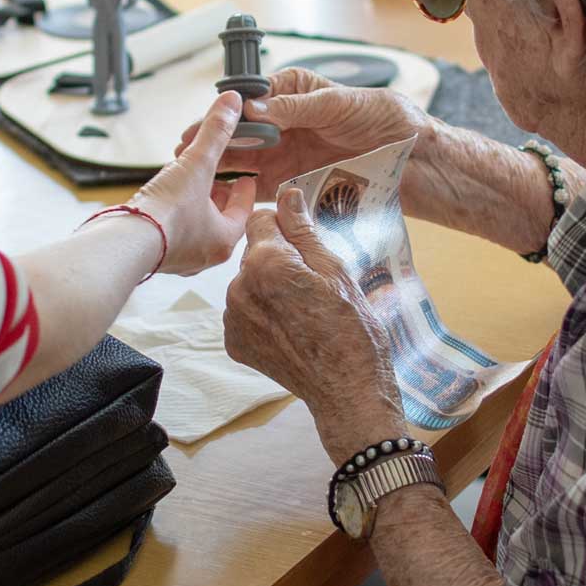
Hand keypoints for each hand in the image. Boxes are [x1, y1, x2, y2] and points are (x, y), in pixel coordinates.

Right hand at [132, 92, 258, 274]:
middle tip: (216, 176)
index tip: (244, 176)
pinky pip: (174, 234)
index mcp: (224, 240)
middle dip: (218, 195)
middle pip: (221, 220)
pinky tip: (164, 200)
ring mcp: (180, 259)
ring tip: (189, 184)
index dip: (244, 189)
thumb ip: (215, 132)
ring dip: (195, 205)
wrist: (123, 242)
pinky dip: (175, 216)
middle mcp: (205, 256)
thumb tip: (233, 102)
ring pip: (197, 228)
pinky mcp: (157, 258)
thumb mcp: (197, 164)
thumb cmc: (166, 212)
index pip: (244, 210)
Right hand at [176, 68, 433, 195]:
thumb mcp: (340, 104)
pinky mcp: (294, 182)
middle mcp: (284, 123)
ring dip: (219, 168)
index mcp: (292, 92)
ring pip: (244, 161)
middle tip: (184, 151)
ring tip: (194, 175)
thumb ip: (296, 108)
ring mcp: (287, 154)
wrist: (414, 157)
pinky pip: (261, 188)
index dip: (226, 111)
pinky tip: (222, 196)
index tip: (207, 121)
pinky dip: (241, 192)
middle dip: (212, 140)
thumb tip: (256, 109)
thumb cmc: (385, 118)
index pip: (251, 100)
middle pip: (240, 132)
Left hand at [225, 188, 404, 462]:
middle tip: (313, 286)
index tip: (306, 247)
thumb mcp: (335, 270)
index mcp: (265, 262)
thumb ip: (303, 230)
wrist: (347, 390)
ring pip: (249, 283)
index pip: (260, 219)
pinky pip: (245, 312)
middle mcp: (238, 287)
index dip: (285, 228)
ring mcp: (233, 318)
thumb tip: (287, 194)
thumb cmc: (351, 328)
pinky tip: (291, 330)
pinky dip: (263, 316)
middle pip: (254, 253)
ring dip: (269, 288)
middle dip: (278, 260)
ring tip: (303, 311)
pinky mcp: (233, 342)